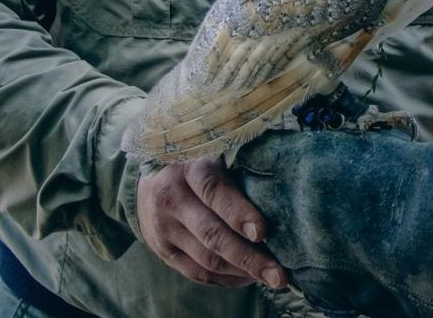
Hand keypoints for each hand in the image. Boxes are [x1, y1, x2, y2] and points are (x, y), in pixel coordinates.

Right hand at [137, 158, 288, 289]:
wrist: (149, 181)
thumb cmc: (197, 163)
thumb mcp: (213, 153)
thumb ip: (240, 167)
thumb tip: (283, 192)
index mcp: (189, 169)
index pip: (214, 192)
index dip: (238, 213)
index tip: (262, 231)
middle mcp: (172, 201)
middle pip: (212, 235)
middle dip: (249, 258)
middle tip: (279, 274)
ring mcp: (165, 230)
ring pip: (206, 260)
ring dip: (242, 272)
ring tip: (272, 278)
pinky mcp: (164, 253)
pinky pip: (197, 273)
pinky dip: (226, 279)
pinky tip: (248, 278)